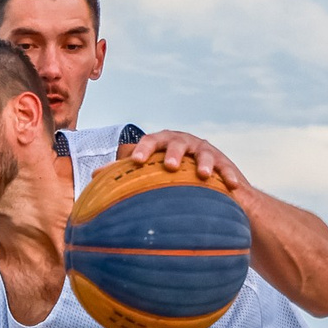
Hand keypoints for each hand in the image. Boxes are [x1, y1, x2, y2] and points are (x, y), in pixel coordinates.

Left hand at [128, 129, 247, 192]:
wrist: (206, 180)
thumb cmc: (170, 174)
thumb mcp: (151, 171)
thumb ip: (126, 172)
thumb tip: (94, 176)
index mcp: (162, 143)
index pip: (150, 141)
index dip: (143, 149)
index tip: (136, 161)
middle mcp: (183, 143)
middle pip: (176, 143)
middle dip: (173, 152)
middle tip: (168, 166)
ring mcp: (204, 151)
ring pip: (204, 153)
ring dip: (204, 163)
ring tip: (204, 175)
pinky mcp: (224, 162)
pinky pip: (226, 168)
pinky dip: (229, 176)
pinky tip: (233, 186)